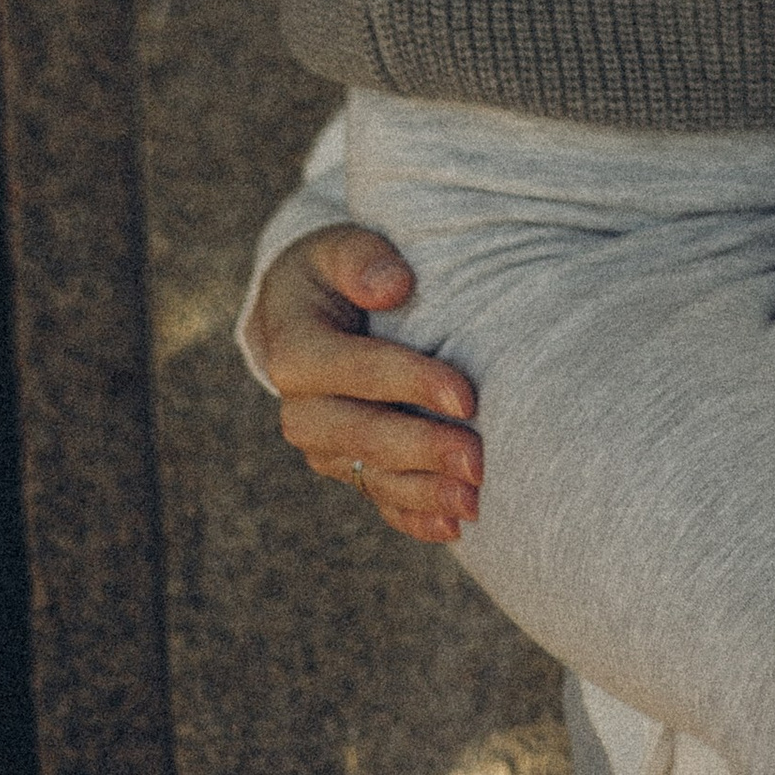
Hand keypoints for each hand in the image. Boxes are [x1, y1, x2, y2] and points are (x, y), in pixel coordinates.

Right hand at [249, 227, 483, 544]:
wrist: (302, 311)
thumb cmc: (333, 270)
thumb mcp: (338, 246)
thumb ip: (362, 258)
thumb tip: (394, 285)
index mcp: (295, 352)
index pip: (355, 372)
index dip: (410, 383)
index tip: (466, 395)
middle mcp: (302, 409)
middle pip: (362, 436)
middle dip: (423, 450)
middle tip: (480, 460)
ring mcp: (323, 446)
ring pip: (371, 477)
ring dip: (424, 493)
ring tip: (476, 502)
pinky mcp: (344, 466)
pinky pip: (376, 499)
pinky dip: (413, 517)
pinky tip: (453, 527)